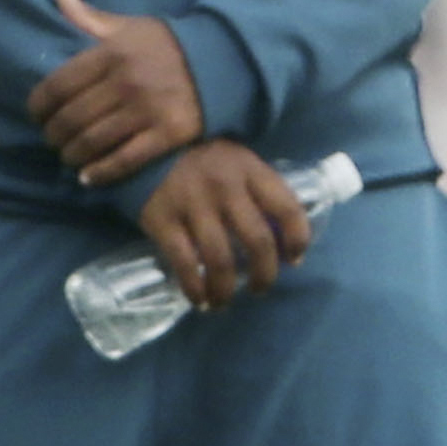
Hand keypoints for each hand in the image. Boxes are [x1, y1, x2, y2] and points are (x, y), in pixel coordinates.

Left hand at [30, 0, 207, 185]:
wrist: (221, 61)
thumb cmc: (166, 45)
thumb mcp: (129, 26)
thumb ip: (91, 17)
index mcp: (111, 52)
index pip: (58, 85)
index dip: (38, 106)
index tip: (36, 116)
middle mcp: (126, 81)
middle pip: (71, 118)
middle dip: (54, 135)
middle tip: (52, 140)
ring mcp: (148, 109)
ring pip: (93, 142)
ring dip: (72, 155)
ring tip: (68, 157)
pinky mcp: (168, 134)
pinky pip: (124, 160)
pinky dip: (100, 173)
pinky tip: (88, 177)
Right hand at [139, 139, 313, 311]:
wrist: (148, 145)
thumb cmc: (204, 161)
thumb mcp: (238, 163)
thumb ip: (259, 193)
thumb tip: (282, 242)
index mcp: (250, 170)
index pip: (287, 208)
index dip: (297, 240)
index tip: (293, 260)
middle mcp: (225, 186)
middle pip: (258, 241)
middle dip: (264, 275)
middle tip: (260, 288)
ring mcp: (192, 203)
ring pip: (220, 259)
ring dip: (226, 290)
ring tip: (224, 301)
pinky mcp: (162, 219)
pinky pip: (184, 263)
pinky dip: (195, 289)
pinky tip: (199, 299)